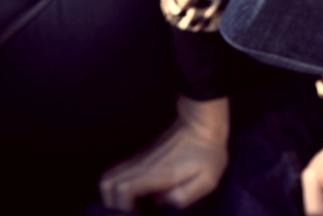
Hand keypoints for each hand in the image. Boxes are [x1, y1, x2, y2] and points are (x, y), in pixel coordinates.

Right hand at [99, 95, 229, 210]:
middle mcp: (143, 165)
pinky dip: (118, 188)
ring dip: (112, 196)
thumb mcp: (207, 179)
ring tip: (130, 210)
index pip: (123, 189)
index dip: (122, 208)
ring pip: (110, 177)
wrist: (203, 122)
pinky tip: (135, 199)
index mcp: (158, 173)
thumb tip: (162, 203)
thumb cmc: (208, 151)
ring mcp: (141, 159)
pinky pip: (120, 173)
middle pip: (107, 184)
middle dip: (111, 204)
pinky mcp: (143, 157)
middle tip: (128, 214)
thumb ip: (184, 195)